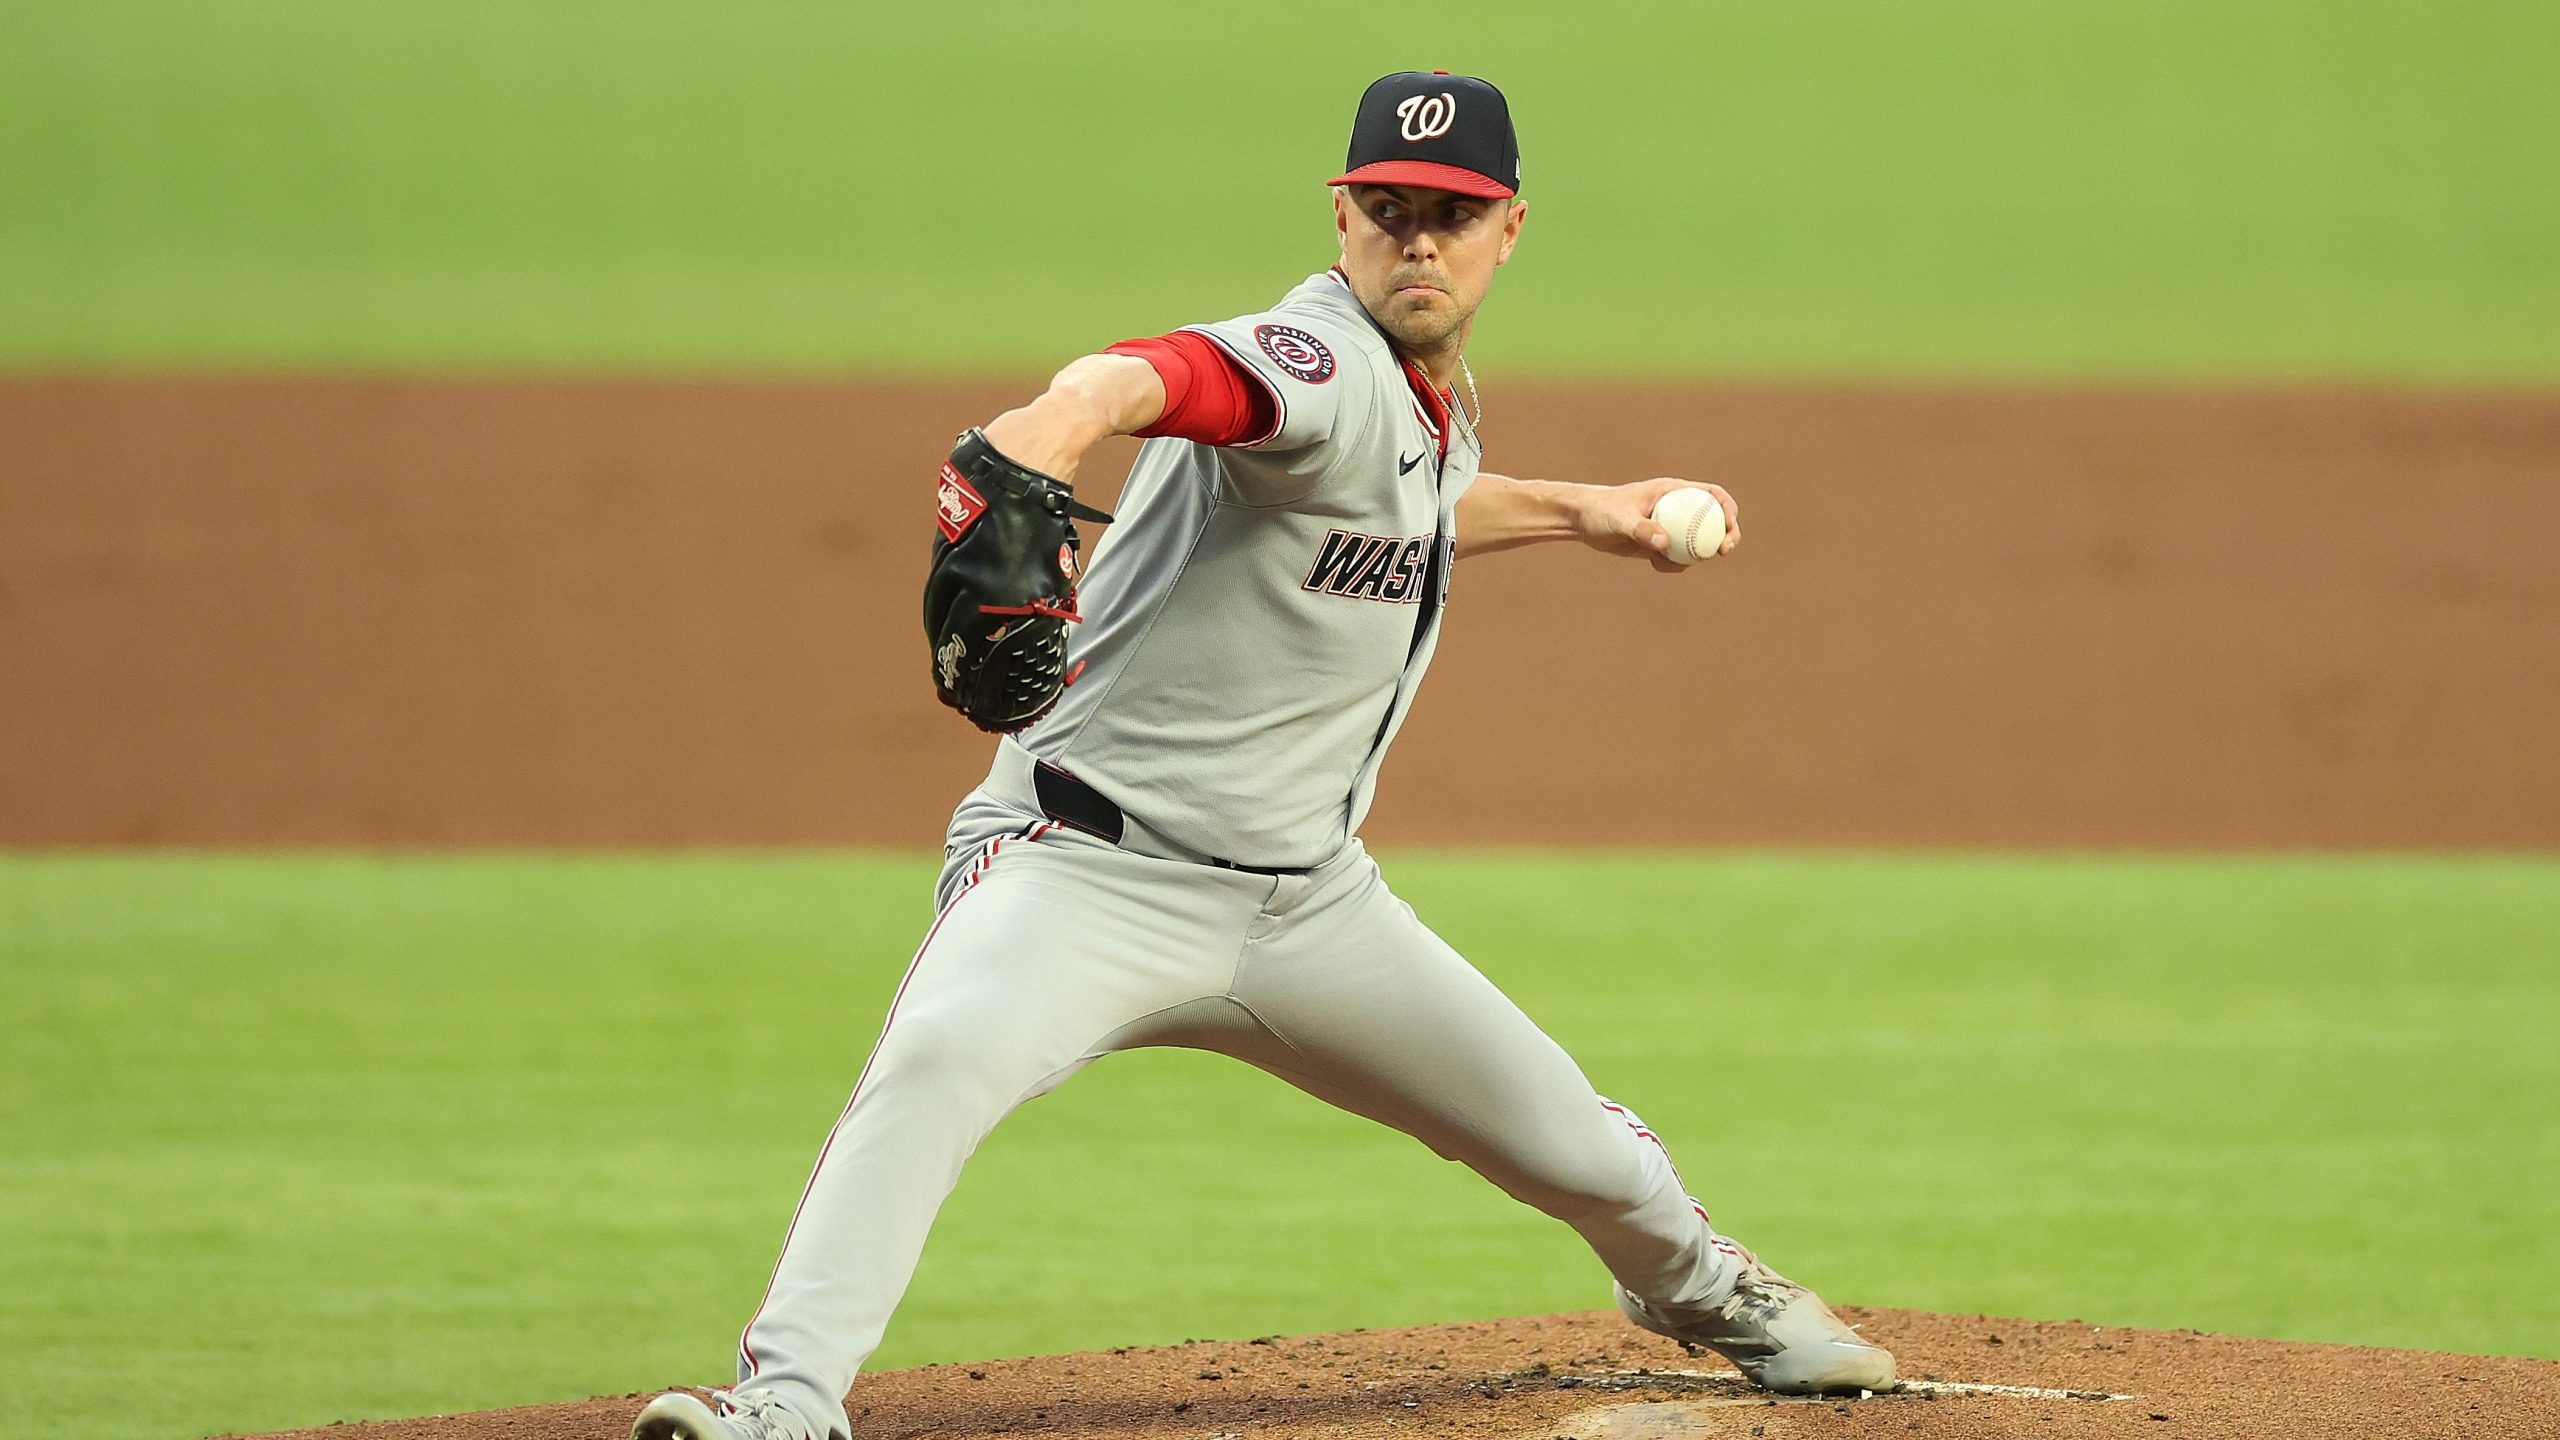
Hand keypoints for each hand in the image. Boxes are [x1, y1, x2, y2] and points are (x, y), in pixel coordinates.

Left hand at [1578, 478, 1740, 572]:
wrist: (1583, 522)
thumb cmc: (1601, 511)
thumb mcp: (1620, 519)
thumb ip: (1641, 529)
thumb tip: (1665, 543)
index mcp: (1673, 491)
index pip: (1711, 494)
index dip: (1728, 507)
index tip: (1730, 525)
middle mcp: (1677, 508)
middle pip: (1714, 520)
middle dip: (1727, 535)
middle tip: (1724, 551)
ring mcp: (1671, 527)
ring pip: (1698, 543)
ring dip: (1697, 556)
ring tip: (1673, 563)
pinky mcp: (1661, 544)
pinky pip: (1678, 558)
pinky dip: (1673, 565)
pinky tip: (1655, 565)